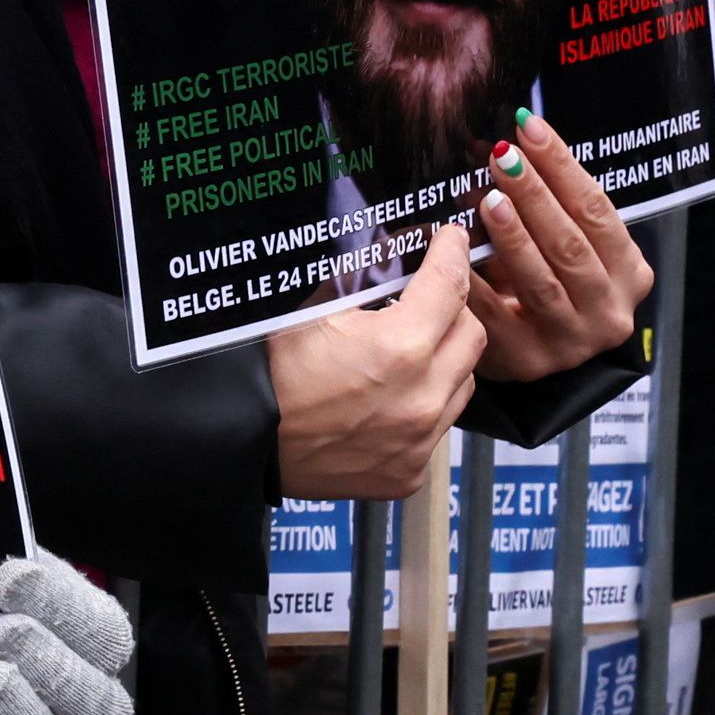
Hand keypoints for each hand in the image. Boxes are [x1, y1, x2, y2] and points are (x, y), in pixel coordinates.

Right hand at [264, 225, 483, 499]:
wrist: (243, 441)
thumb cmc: (269, 374)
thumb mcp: (314, 308)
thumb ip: (363, 280)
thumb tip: (394, 251)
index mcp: (398, 347)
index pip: (448, 287)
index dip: (452, 255)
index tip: (452, 242)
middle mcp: (420, 398)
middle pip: (472, 337)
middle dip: (455, 310)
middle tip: (431, 298)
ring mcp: (419, 440)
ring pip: (463, 384)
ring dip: (444, 361)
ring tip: (408, 354)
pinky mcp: (409, 472)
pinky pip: (438, 428)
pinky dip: (423, 406)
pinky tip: (389, 399)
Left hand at [466, 113, 655, 382]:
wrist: (534, 345)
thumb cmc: (551, 278)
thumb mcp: (562, 239)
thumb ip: (547, 199)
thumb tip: (504, 141)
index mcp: (628, 273)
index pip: (596, 210)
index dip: (562, 166)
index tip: (529, 128)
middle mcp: (609, 311)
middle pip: (570, 245)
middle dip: (534, 196)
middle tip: (502, 158)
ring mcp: (572, 342)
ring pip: (542, 282)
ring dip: (513, 238)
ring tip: (487, 200)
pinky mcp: (530, 362)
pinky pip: (498, 318)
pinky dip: (477, 282)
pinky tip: (456, 255)